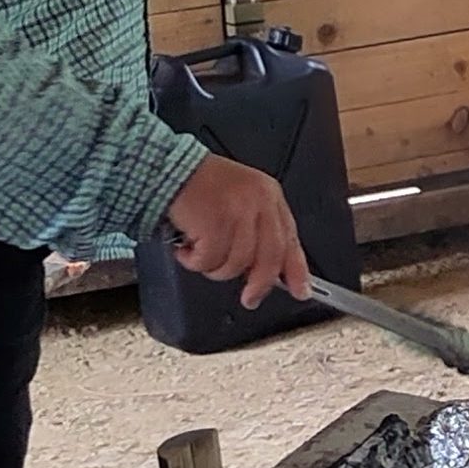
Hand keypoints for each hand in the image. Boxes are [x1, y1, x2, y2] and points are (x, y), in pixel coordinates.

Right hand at [165, 155, 308, 309]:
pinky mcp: (215, 223)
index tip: (301, 290)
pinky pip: (210, 261)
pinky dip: (195, 261)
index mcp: (269, 195)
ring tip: (201, 252)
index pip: (290, 239)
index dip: (297, 270)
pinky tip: (187, 247)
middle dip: (260, 284)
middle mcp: (258, 202)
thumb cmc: (200, 186)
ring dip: (215, 267)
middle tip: (250, 298)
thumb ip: (257, 231)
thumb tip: (267, 272)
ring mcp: (238, 212)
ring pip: (237, 264)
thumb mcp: (240, 201)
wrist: (167, 169)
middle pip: (270, 257)